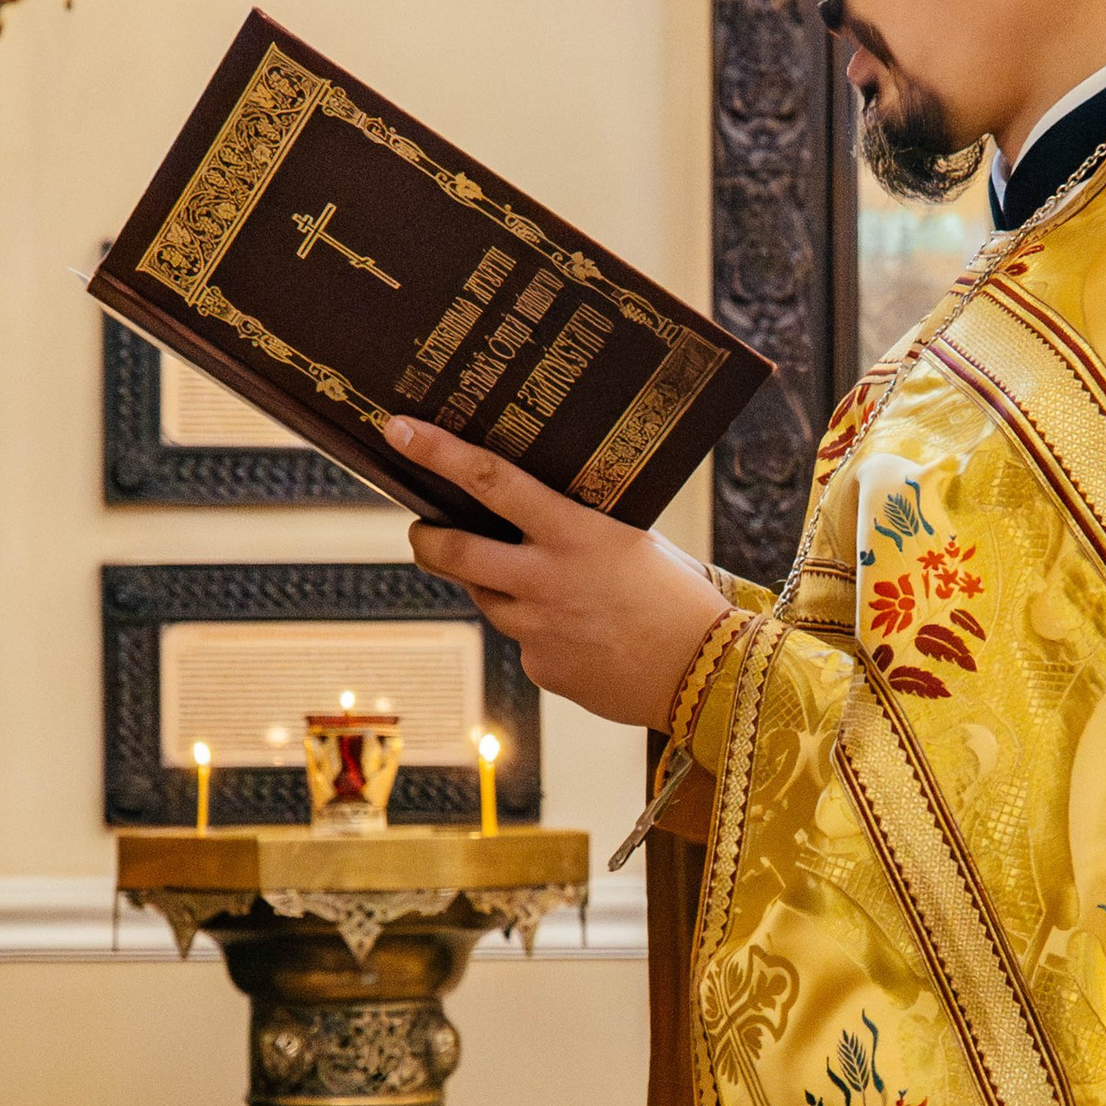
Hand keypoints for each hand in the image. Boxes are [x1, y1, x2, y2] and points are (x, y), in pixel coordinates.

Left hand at [390, 418, 723, 732]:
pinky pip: (525, 642)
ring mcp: (537, 628)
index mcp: (573, 533)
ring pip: (488, 600)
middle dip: (426, 538)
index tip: (398, 431)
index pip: (490, 481)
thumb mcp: (633, 539)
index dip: (437, 453)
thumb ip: (578, 529)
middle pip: (451, 551)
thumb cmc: (679, 596)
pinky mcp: (541, 668)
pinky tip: (584, 635)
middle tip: (422, 530)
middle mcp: (544, 579)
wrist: (706, 674)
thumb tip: (532, 517)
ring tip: (548, 590)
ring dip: (496, 588)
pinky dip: (543, 634)